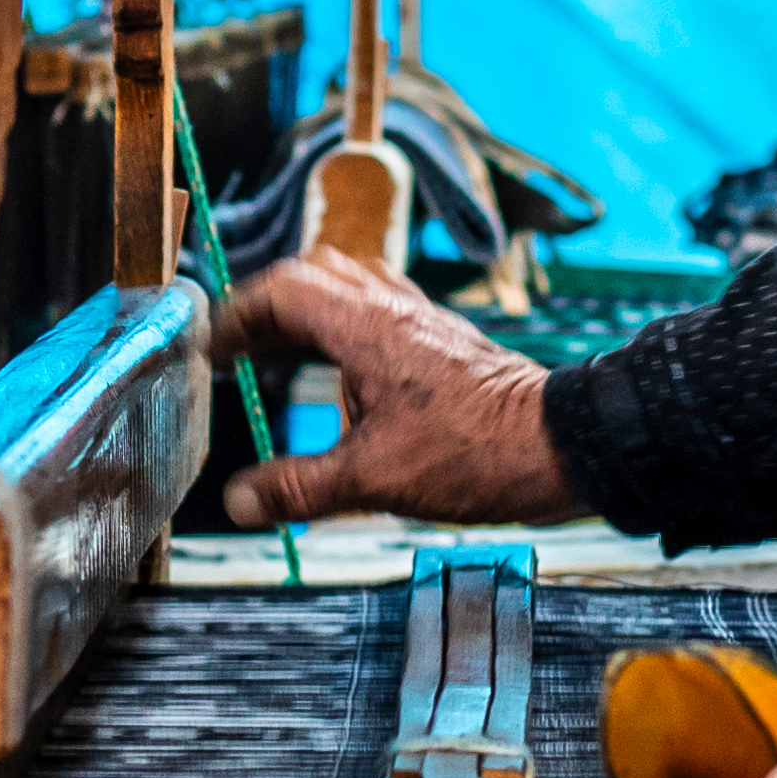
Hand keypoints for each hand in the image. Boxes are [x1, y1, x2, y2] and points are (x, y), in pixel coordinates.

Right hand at [212, 245, 569, 528]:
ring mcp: (423, 325)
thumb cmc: (477, 454)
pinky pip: (380, 317)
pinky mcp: (444, 346)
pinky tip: (346, 388)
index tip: (212, 350)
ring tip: (281, 363)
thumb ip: (299, 488)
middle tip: (239, 350)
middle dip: (268, 308)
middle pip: (316, 275)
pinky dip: (346, 337)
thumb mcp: (373, 480)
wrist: (564, 448)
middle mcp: (395, 311)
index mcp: (368, 327)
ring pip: (351, 291)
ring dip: (309, 317)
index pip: (283, 289)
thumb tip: (241, 502)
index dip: (237, 315)